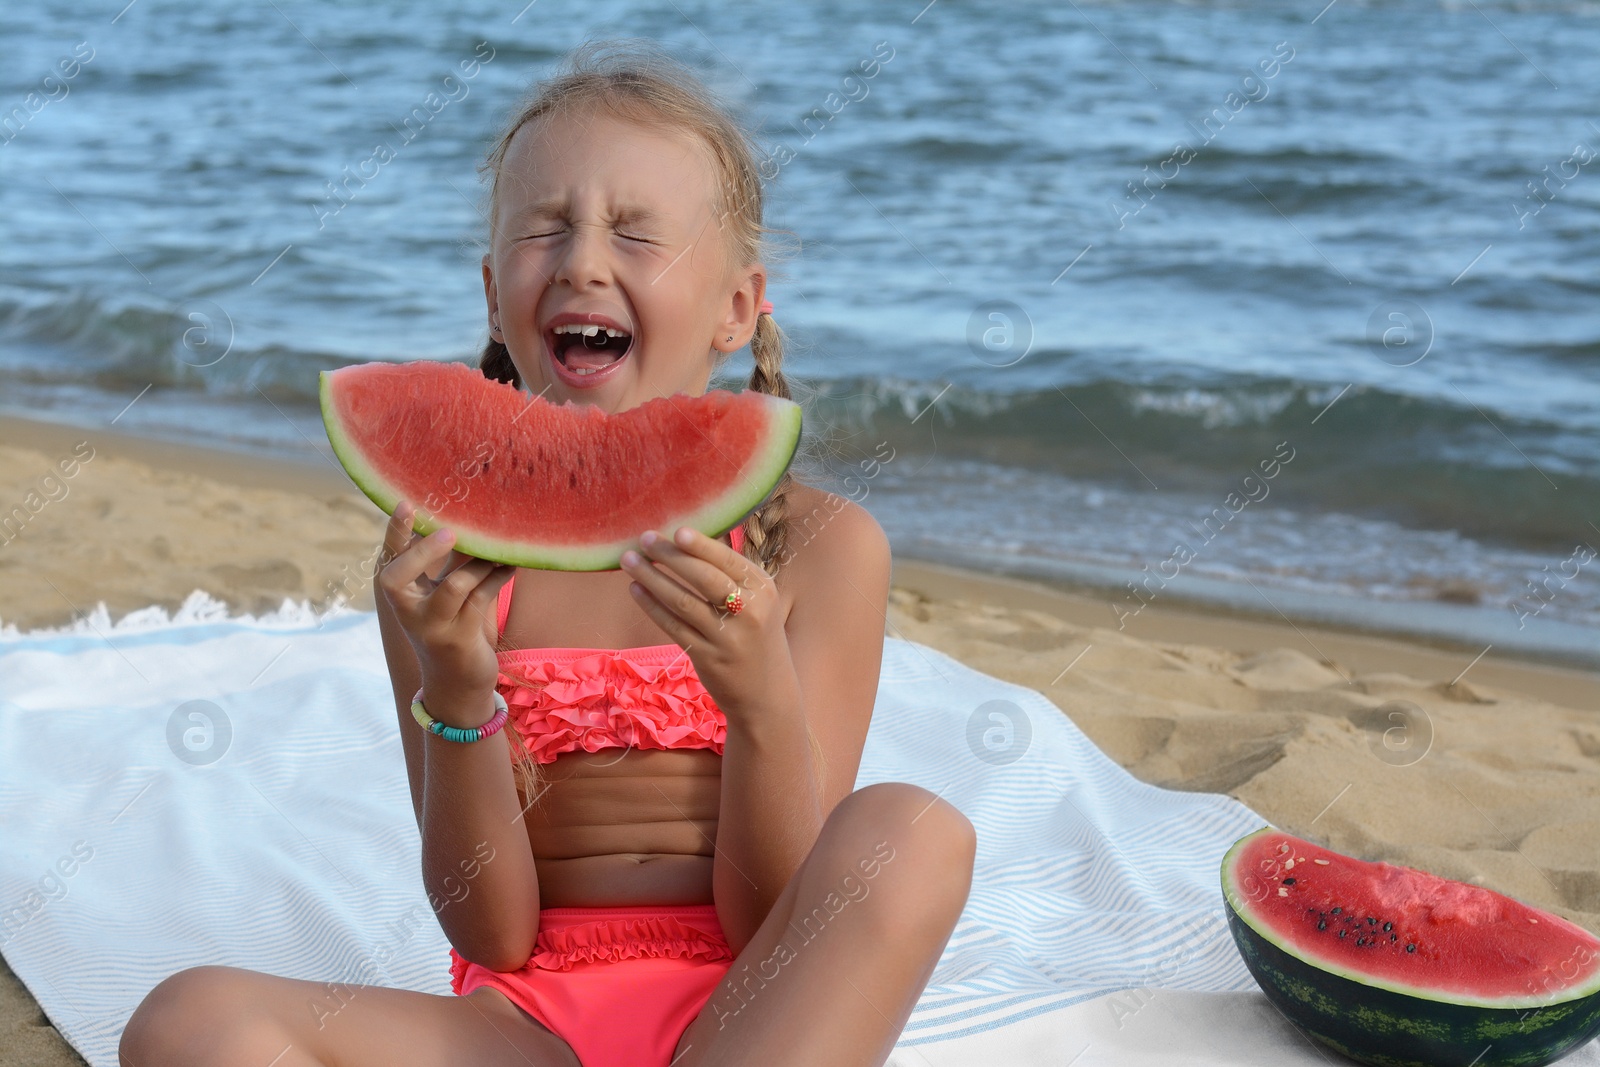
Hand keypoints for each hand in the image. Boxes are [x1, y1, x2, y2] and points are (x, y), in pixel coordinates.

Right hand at [377, 499, 515, 714]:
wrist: (456, 683)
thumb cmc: (450, 626)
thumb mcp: (439, 593)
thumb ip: (444, 562)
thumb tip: (465, 519)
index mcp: (400, 593)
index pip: (388, 559)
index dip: (395, 532)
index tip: (406, 503)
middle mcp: (407, 611)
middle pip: (398, 576)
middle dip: (425, 551)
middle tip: (452, 531)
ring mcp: (431, 628)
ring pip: (453, 586)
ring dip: (479, 564)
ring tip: (498, 549)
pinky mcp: (459, 639)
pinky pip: (480, 599)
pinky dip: (497, 577)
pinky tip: (511, 565)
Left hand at [621, 526, 790, 721]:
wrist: (767, 692)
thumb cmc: (756, 636)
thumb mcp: (758, 602)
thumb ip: (732, 574)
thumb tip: (690, 539)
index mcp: (763, 589)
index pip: (728, 561)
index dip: (700, 545)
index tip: (676, 530)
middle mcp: (749, 611)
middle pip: (704, 578)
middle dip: (670, 556)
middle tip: (644, 539)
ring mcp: (727, 637)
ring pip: (683, 601)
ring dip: (652, 578)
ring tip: (630, 561)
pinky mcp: (707, 657)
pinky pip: (673, 626)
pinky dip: (652, 606)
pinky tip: (636, 590)